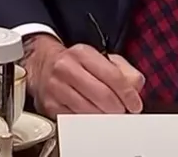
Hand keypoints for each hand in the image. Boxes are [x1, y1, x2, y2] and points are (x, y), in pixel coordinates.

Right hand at [23, 35, 144, 117]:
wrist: (42, 65)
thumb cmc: (76, 64)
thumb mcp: (101, 58)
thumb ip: (124, 70)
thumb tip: (134, 88)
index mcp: (82, 53)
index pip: (112, 75)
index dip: (128, 94)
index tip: (135, 105)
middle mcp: (66, 68)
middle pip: (102, 95)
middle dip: (118, 108)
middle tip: (123, 113)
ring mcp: (56, 87)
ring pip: (89, 110)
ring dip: (104, 118)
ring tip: (109, 116)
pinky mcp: (50, 105)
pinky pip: (75, 120)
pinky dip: (88, 123)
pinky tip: (93, 118)